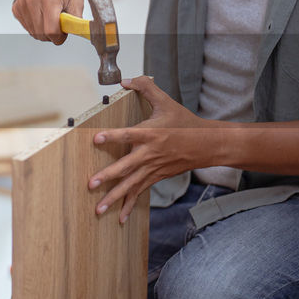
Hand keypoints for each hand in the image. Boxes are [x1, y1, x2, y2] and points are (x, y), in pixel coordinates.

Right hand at [11, 0, 82, 44]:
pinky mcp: (16, 7)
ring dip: (44, 31)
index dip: (59, 37)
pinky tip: (41, 14)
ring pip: (33, 33)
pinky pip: (27, 28)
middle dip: (53, 35)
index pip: (51, 30)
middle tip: (60, 25)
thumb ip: (77, 19)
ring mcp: (21, 3)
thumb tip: (79, 34)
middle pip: (41, 33)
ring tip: (51, 17)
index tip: (64, 34)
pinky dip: (36, 26)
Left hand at [88, 76, 216, 222]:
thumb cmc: (185, 123)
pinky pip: (139, 193)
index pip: (128, 134)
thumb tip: (127, 80)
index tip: (96, 139)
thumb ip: (146, 87)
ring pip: (130, 185)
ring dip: (114, 198)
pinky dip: (128, 206)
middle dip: (108, 176)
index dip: (112, 136)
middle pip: (126, 167)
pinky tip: (118, 219)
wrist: (207, 145)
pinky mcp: (155, 178)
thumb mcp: (166, 102)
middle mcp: (149, 153)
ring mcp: (152, 168)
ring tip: (97, 210)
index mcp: (150, 133)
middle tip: (91, 184)